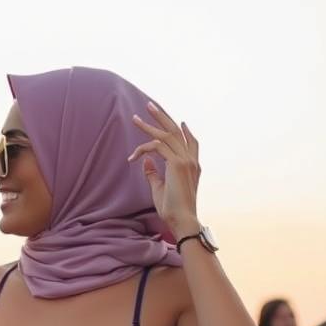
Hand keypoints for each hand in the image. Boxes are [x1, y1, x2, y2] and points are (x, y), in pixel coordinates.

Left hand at [128, 101, 200, 236]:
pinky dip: (144, 148)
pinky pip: (158, 147)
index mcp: (192, 165)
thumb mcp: (160, 188)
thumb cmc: (172, 209)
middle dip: (162, 117)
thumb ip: (154, 173)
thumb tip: (146, 161)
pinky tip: (133, 154)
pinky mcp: (177, 164)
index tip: (178, 122)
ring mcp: (185, 160)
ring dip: (149, 125)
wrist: (182, 220)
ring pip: (166, 135)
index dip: (183, 131)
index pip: (189, 141)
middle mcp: (191, 159)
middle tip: (150, 105)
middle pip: (177, 131)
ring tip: (136, 118)